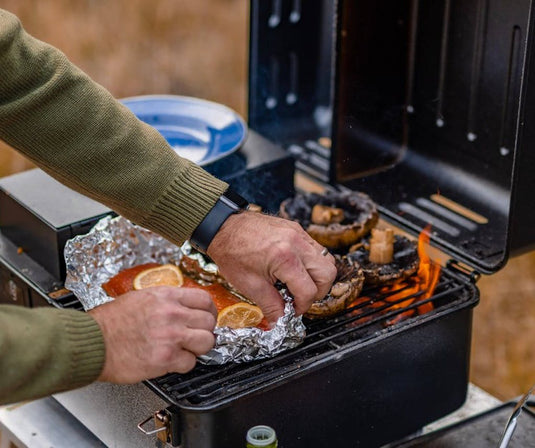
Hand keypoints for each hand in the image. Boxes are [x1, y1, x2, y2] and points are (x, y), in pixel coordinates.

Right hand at [88, 286, 216, 382]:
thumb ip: (166, 300)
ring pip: (207, 342)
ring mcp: (171, 336)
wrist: (92, 342)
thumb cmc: (110, 322)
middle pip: (210, 321)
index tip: (206, 318)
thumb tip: (184, 306)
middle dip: (205, 331)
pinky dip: (183, 365)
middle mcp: (172, 314)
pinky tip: (171, 361)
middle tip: (195, 336)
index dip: (209, 311)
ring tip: (185, 349)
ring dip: (198, 348)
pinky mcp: (165, 358)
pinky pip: (190, 363)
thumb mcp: (141, 297)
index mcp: (166, 296)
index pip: (205, 299)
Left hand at [207, 211, 336, 324]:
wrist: (223, 227)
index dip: (302, 306)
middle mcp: (297, 243)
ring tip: (298, 284)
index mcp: (285, 258)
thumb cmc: (232, 253)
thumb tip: (282, 321)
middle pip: (327, 274)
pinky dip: (311, 263)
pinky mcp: (297, 229)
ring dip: (318, 277)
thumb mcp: (250, 285)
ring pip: (327, 259)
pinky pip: (316, 248)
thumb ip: (271, 306)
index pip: (308, 291)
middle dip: (317, 291)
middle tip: (300, 298)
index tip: (292, 310)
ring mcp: (299, 233)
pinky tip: (294, 269)